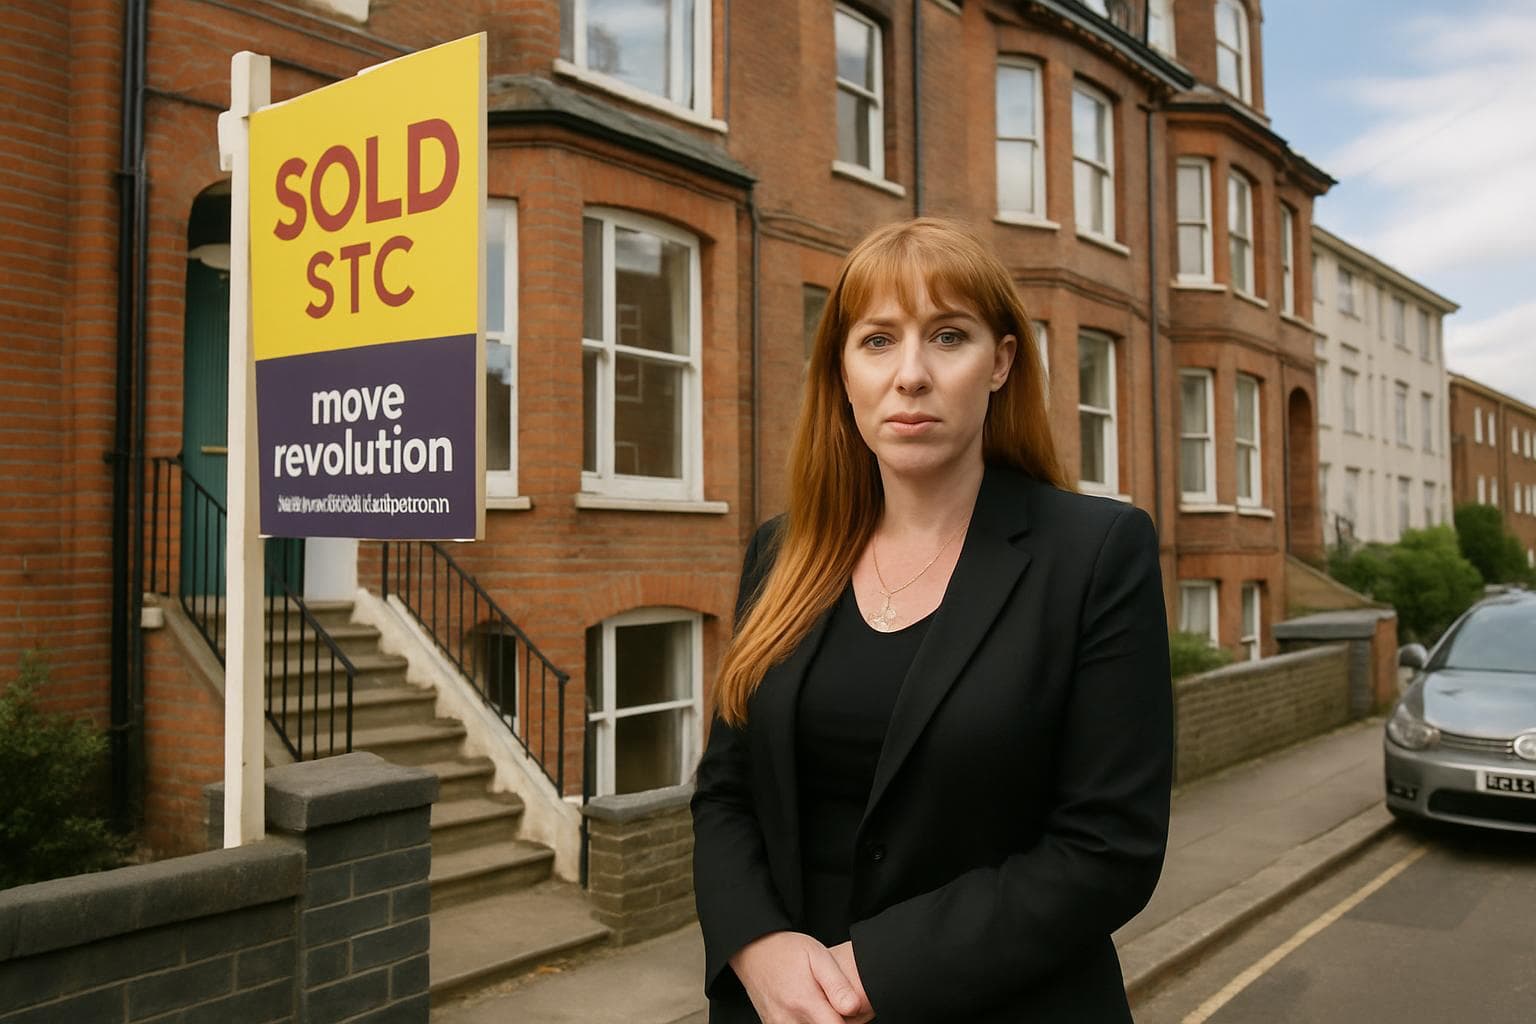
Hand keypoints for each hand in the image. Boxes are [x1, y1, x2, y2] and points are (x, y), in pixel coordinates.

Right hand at [728, 931, 873, 1022]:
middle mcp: (789, 1019)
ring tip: (818, 1005)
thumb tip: (854, 1008)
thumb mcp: (818, 956)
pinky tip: (806, 1010)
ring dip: (818, 1022)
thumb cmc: (786, 950)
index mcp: (804, 1001)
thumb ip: (837, 984)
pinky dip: (805, 1023)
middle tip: (831, 1004)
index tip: (847, 1008)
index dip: (849, 1021)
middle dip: (833, 1021)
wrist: (752, 949)